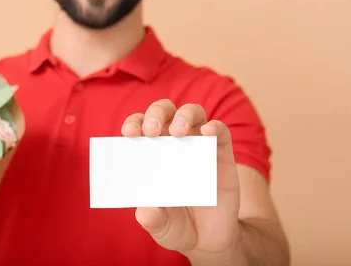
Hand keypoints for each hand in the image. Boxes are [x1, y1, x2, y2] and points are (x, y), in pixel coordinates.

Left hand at [121, 99, 241, 257]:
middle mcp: (173, 143)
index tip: (129, 133)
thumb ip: (153, 220)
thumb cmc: (178, 226)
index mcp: (151, 152)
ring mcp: (198, 145)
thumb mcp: (162, 227)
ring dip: (183, 116)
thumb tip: (144, 212)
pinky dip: (214, 126)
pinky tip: (208, 131)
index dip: (134, 124)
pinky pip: (220, 131)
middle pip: (164, 111)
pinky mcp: (222, 153)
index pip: (139, 127)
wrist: (211, 239)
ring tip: (178, 132)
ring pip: (192, 113)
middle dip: (155, 114)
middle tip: (151, 131)